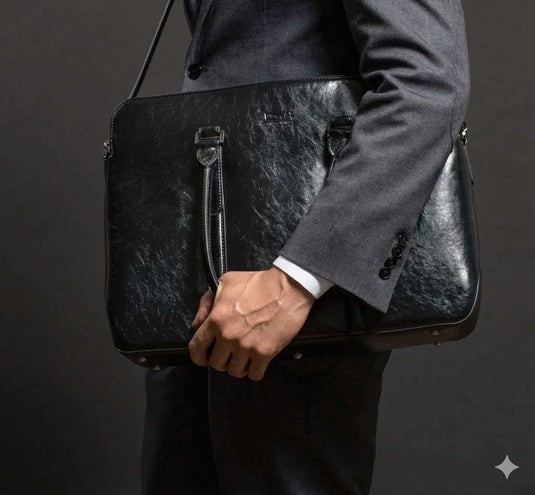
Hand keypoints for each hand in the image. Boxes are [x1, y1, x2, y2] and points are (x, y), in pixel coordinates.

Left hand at [188, 267, 314, 380]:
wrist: (288, 287)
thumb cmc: (259, 283)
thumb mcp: (225, 283)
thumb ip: (206, 303)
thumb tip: (197, 324)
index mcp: (216, 319)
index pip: (196, 349)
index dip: (198, 357)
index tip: (203, 357)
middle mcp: (228, 336)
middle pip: (216, 364)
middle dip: (222, 360)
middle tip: (229, 353)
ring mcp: (246, 346)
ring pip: (235, 372)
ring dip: (239, 366)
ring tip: (244, 356)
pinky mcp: (265, 352)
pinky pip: (254, 374)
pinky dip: (255, 370)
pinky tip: (257, 360)